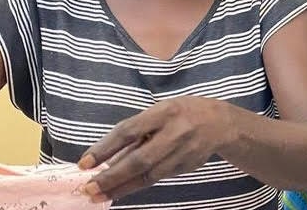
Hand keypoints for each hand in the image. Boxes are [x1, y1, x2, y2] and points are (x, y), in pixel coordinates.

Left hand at [79, 97, 232, 201]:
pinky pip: (158, 177)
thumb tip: (108, 155)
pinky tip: (122, 189)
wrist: (222, 123)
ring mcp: (183, 153)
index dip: (105, 148)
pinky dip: (138, 184)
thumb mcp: (162, 110)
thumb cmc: (184, 112)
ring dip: (121, 188)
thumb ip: (139, 130)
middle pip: (139, 160)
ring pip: (148, 175)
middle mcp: (175, 133)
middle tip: (89, 188)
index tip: (84, 163)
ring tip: (99, 196)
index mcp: (165, 112)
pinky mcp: (186, 167)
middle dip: (111, 177)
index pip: (129, 131)